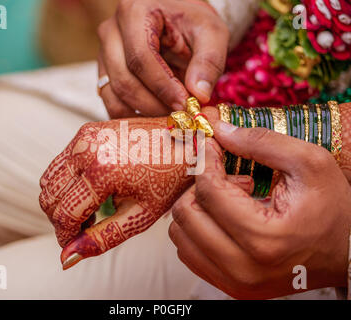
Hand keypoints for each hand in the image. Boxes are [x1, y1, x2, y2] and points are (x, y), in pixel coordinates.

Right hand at [39, 108, 252, 268]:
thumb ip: (103, 237)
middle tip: (87, 226)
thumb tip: (69, 256)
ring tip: (90, 209)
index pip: (63, 214)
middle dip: (62, 219)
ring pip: (49, 179)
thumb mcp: (141, 215)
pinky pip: (61, 162)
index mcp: (101, 171)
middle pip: (48, 196)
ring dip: (62, 200)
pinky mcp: (87, 130)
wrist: (186, 141)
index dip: (66, 235)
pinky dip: (67, 181)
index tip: (75, 242)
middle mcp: (86, 149)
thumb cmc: (169, 178)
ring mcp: (85, 136)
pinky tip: (91, 189)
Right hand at [97, 0, 228, 117]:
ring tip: (169, 115)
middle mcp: (111, 32)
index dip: (162, 87)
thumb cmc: (193, 24)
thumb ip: (208, 61)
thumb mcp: (210, 33)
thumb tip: (199, 95)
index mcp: (134, 13)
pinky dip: (132, 116)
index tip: (184, 105)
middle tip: (179, 115)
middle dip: (154, 105)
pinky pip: (112, 103)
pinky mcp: (105, 73)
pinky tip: (156, 116)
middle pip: (124, 81)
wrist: (178, 23)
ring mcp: (104, 54)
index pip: (141, 58)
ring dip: (143, 114)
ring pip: (114, 96)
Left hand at [169, 120, 350, 298]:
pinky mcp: (230, 286)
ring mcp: (234, 282)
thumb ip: (262, 142)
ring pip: (180, 235)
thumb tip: (218, 130)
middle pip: (186, 214)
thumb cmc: (332, 208)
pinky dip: (197, 229)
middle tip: (230, 179)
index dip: (205, 161)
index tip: (212, 146)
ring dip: (197, 209)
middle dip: (201, 187)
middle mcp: (243, 268)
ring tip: (230, 202)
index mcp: (264, 239)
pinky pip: (188, 253)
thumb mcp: (309, 163)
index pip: (208, 192)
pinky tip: (224, 219)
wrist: (345, 254)